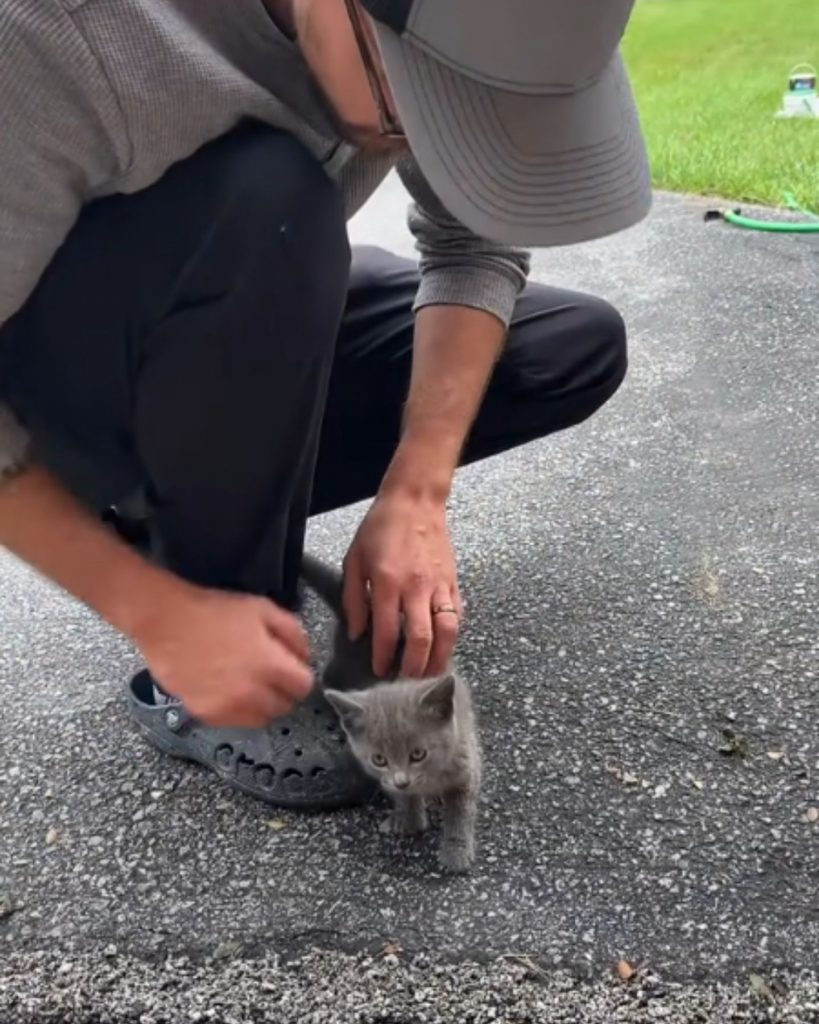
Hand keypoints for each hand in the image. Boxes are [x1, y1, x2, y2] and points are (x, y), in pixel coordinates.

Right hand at [133, 584, 313, 726]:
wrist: (167, 623)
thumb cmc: (214, 612)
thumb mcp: (262, 609)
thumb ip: (293, 633)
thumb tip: (305, 656)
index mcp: (270, 665)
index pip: (304, 687)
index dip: (299, 675)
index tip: (291, 669)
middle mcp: (252, 693)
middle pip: (285, 706)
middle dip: (282, 691)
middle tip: (268, 674)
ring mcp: (228, 707)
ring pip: (262, 719)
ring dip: (261, 704)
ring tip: (247, 683)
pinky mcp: (207, 715)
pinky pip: (235, 722)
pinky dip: (236, 709)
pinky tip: (226, 688)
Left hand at [343, 491, 461, 678]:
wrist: (415, 500)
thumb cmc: (380, 528)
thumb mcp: (354, 559)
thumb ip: (353, 599)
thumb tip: (357, 633)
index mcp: (387, 582)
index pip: (386, 631)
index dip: (383, 656)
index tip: (379, 670)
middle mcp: (416, 587)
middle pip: (421, 639)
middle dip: (414, 667)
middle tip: (406, 681)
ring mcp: (439, 585)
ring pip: (446, 632)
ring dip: (439, 658)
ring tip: (430, 673)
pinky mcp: (454, 582)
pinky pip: (457, 616)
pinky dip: (452, 636)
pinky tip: (444, 646)